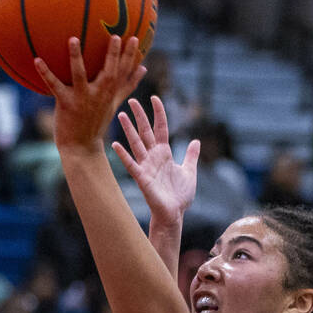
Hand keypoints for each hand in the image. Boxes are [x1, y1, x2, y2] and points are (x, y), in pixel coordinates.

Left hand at [34, 34, 145, 154]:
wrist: (82, 148)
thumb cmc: (96, 122)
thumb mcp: (114, 103)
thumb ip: (127, 85)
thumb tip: (144, 68)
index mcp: (110, 93)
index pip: (124, 72)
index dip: (130, 56)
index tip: (136, 38)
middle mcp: (99, 95)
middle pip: (109, 73)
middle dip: (113, 55)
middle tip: (116, 35)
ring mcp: (82, 99)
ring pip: (80, 75)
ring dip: (76, 58)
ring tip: (74, 39)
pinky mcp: (66, 103)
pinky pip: (55, 85)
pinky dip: (46, 73)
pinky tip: (37, 60)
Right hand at [113, 95, 199, 226]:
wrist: (175, 214)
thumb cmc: (180, 196)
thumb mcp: (190, 171)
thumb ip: (191, 156)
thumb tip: (196, 141)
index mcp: (165, 153)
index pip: (160, 128)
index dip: (158, 113)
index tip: (154, 98)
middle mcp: (154, 157)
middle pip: (145, 131)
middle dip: (139, 116)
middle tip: (131, 100)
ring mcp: (146, 166)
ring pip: (136, 144)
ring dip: (129, 130)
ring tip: (121, 115)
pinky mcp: (142, 178)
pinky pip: (131, 164)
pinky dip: (123, 155)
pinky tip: (115, 144)